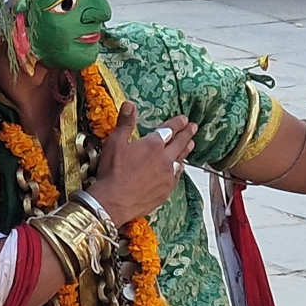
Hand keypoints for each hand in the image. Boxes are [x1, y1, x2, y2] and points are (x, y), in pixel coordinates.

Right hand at [87, 102, 196, 225]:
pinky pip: (176, 177)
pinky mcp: (166, 191)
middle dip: (187, 133)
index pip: (169, 130)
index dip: (177, 123)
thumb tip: (130, 104)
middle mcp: (164, 159)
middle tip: (194, 127)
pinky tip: (178, 168)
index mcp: (153, 145)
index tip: (184, 119)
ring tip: (191, 144)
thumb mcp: (115, 142)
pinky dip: (179, 169)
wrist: (113, 202)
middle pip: (180, 143)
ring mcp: (167, 176)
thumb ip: (125, 123)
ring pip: (180, 160)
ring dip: (186, 151)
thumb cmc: (112, 172)